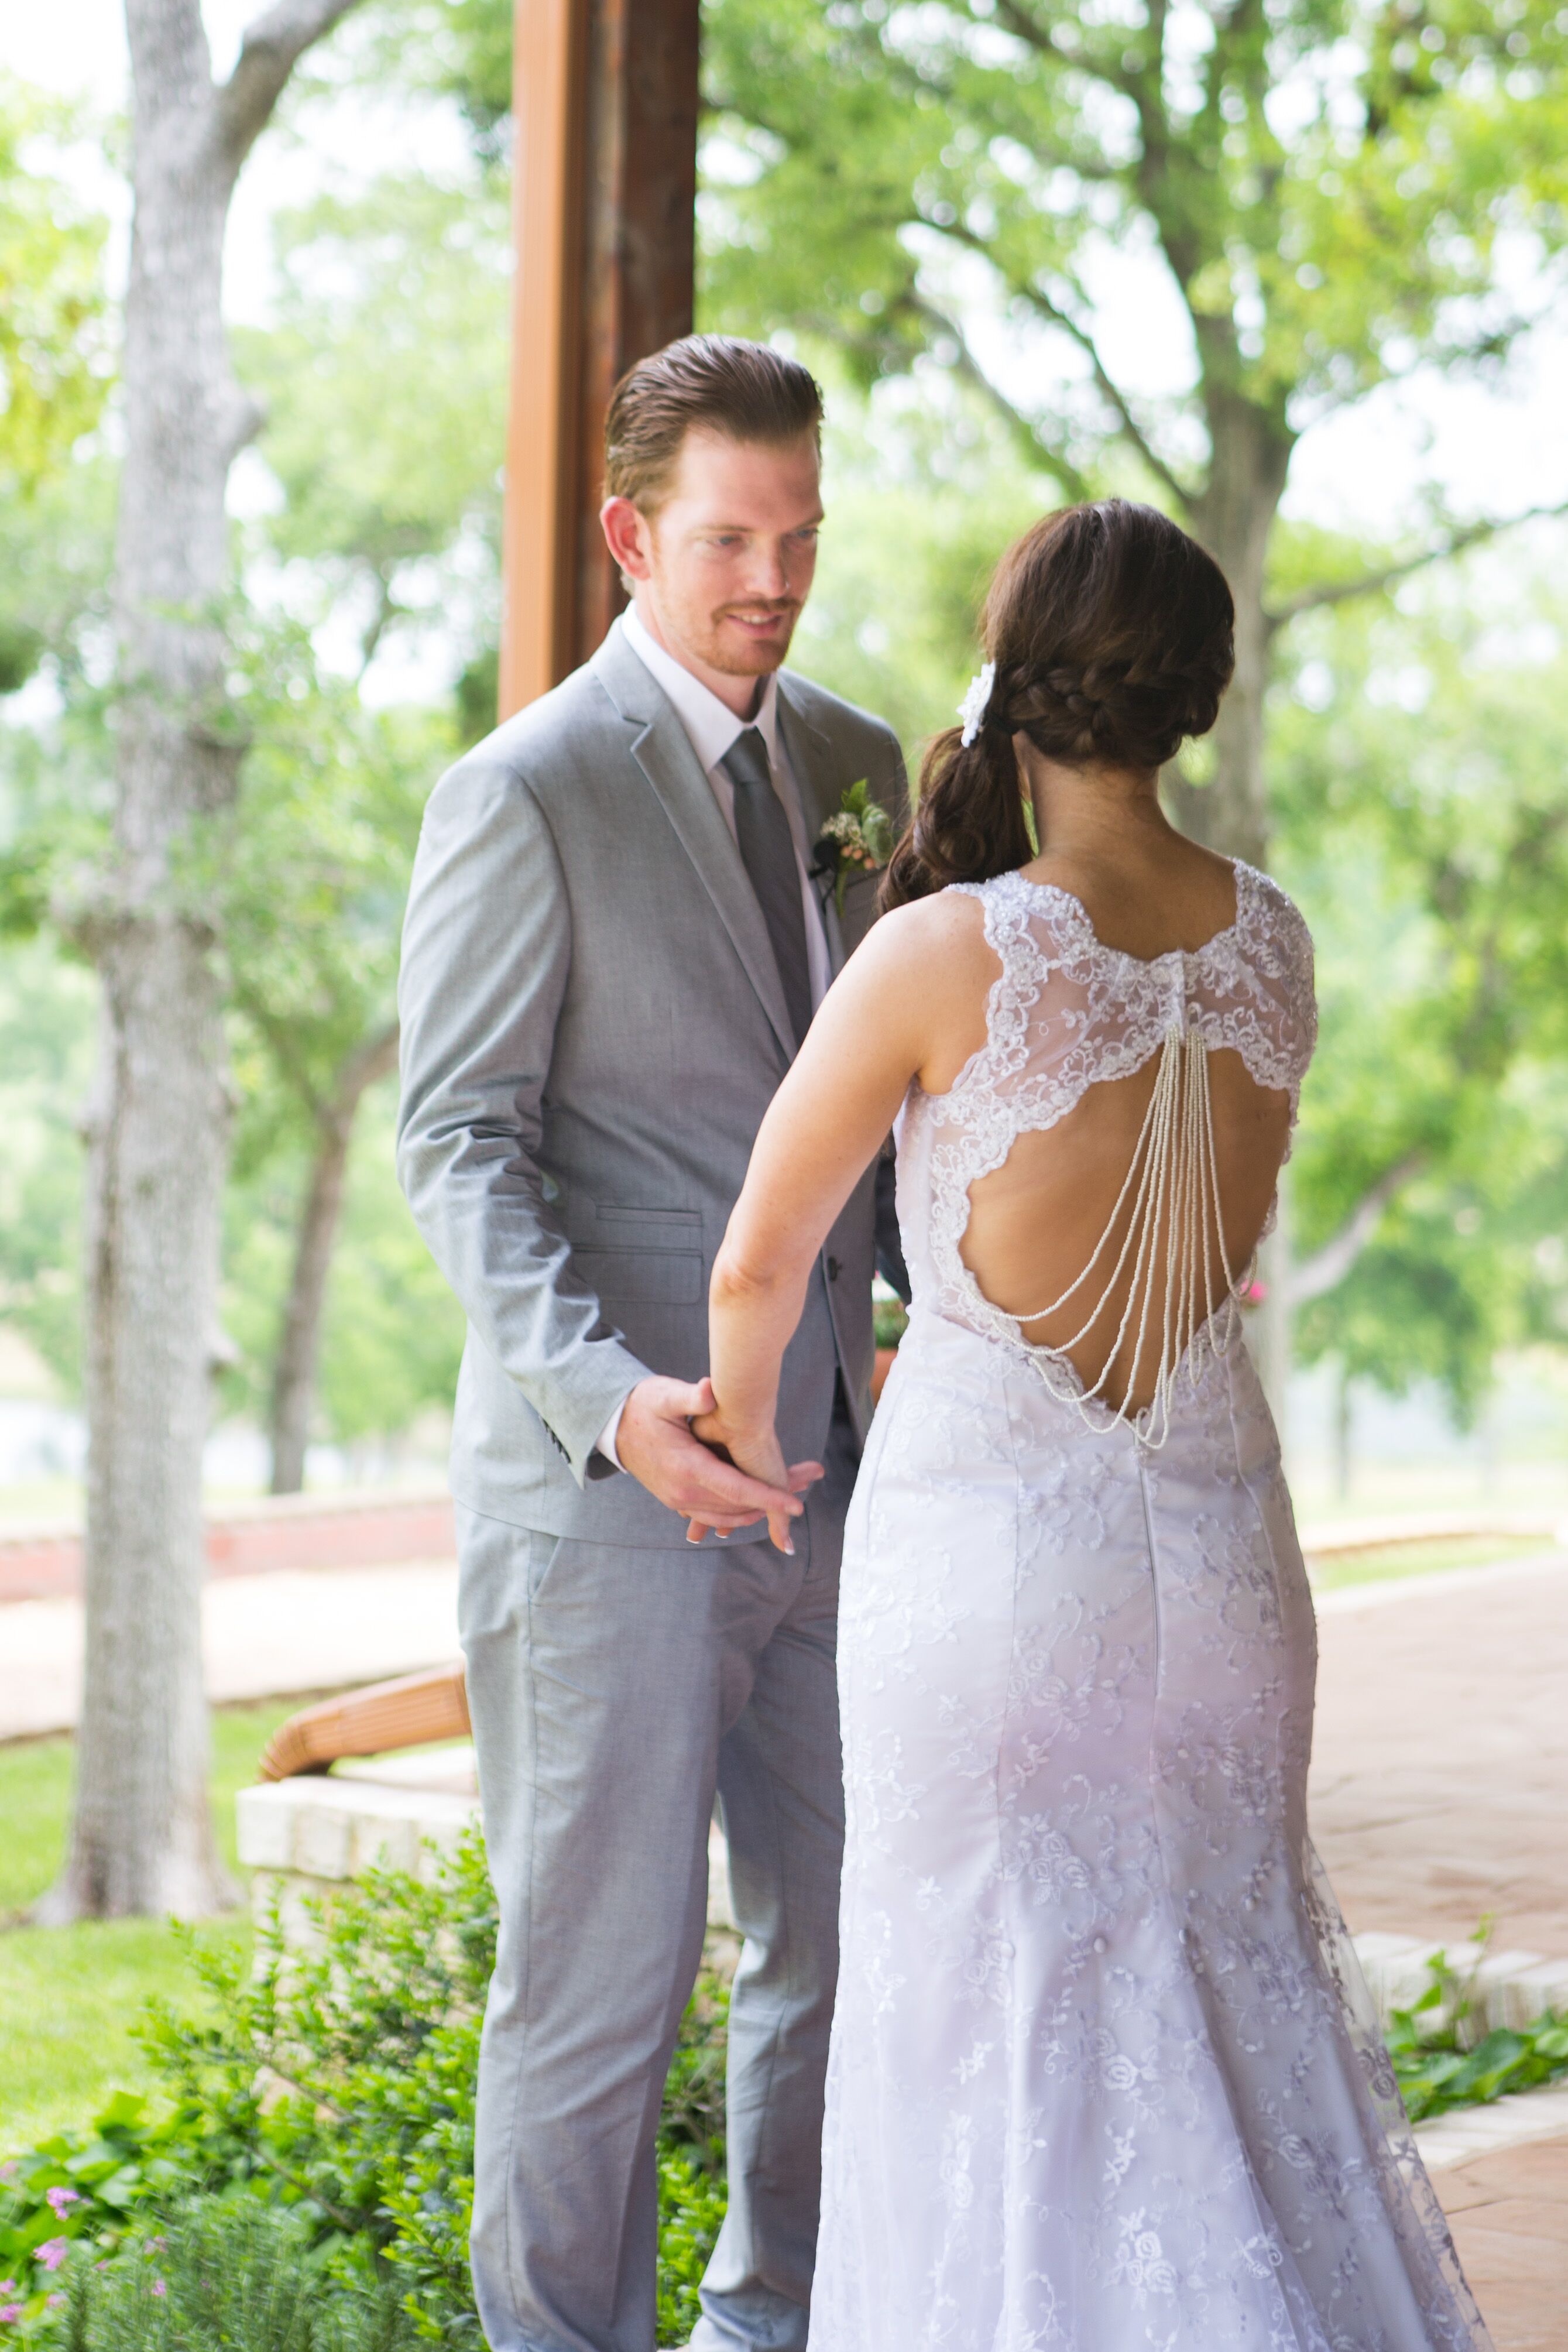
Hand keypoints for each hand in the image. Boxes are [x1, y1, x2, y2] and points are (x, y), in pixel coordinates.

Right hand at [615, 1376, 815, 1549]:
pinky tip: (757, 1506)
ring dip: (758, 1511)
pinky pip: (713, 1517)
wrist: (613, 1426)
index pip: (736, 1490)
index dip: (769, 1498)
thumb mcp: (665, 1395)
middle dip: (774, 1502)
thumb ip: (691, 1396)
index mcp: (686, 1467)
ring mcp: (678, 1500)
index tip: (797, 1505)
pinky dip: (738, 1515)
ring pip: (727, 1518)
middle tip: (807, 1484)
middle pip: (738, 1507)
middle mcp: (683, 1492)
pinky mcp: (677, 1501)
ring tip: (789, 1496)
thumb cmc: (642, 1405)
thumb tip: (710, 1389)